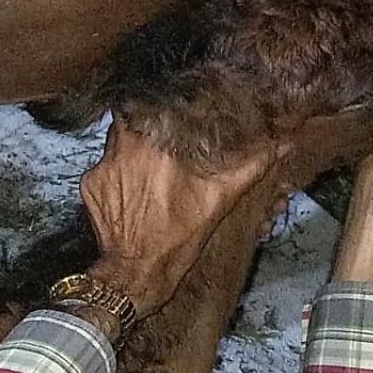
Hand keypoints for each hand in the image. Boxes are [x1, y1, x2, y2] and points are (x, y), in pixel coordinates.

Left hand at [80, 121, 285, 316]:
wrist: (137, 272)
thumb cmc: (178, 239)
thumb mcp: (218, 200)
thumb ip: (249, 167)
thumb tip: (283, 145)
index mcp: (157, 145)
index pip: (157, 102)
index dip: (167, 101)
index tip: (176, 106)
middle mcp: (125, 149)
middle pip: (133, 117)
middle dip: (148, 124)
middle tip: (163, 137)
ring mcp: (103, 166)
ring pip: (116, 139)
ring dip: (131, 147)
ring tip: (148, 163)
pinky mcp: (89, 183)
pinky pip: (103, 165)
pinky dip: (116, 172)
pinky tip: (131, 187)